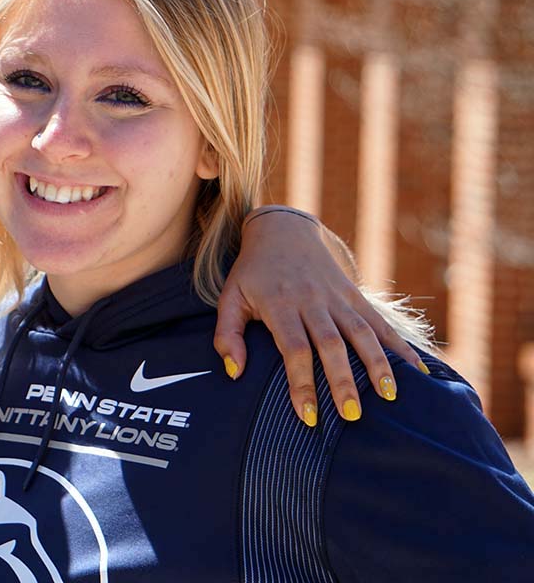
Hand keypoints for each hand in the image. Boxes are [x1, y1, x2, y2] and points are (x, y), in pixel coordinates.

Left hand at [214, 206, 427, 426]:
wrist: (282, 230)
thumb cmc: (252, 274)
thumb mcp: (230, 298)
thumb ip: (227, 335)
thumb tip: (235, 372)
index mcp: (280, 305)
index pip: (294, 349)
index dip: (301, 383)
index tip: (308, 416)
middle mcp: (312, 301)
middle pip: (332, 345)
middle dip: (343, 381)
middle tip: (351, 415)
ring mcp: (337, 297)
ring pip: (362, 332)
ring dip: (378, 364)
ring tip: (389, 397)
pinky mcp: (354, 295)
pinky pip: (379, 322)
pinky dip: (399, 346)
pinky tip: (417, 371)